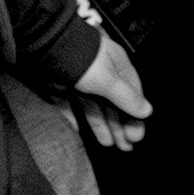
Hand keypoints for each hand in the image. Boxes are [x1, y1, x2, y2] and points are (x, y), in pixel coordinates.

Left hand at [73, 37, 153, 151]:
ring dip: (104, 127)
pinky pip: (72, 109)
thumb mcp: (108, 80)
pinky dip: (79, 120)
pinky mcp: (62, 91)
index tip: (137, 135)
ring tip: (111, 144)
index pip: (132, 95)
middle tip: (127, 146)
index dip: (135, 115)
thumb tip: (147, 111)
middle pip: (115, 105)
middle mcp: (101, 76)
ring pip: (96, 109)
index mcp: (117, 69)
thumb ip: (126, 97)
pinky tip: (84, 132)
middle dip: (122, 125)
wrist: (46, 48)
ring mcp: (81, 85)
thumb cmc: (82, 60)